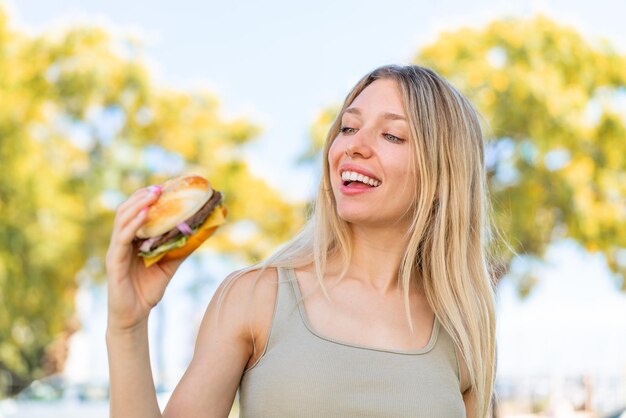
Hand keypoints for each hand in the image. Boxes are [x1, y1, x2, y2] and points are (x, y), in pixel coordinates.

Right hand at [105, 185, 187, 331]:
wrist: (135, 316)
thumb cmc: (149, 290)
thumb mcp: (170, 265)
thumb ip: (181, 248)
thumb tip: (201, 232)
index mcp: (133, 239)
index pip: (138, 211)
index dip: (148, 198)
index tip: (165, 186)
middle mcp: (122, 241)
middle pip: (127, 210)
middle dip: (142, 196)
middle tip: (160, 187)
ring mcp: (116, 250)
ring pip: (122, 220)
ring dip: (137, 205)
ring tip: (153, 195)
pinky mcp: (113, 262)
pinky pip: (121, 239)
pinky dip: (132, 225)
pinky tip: (143, 216)